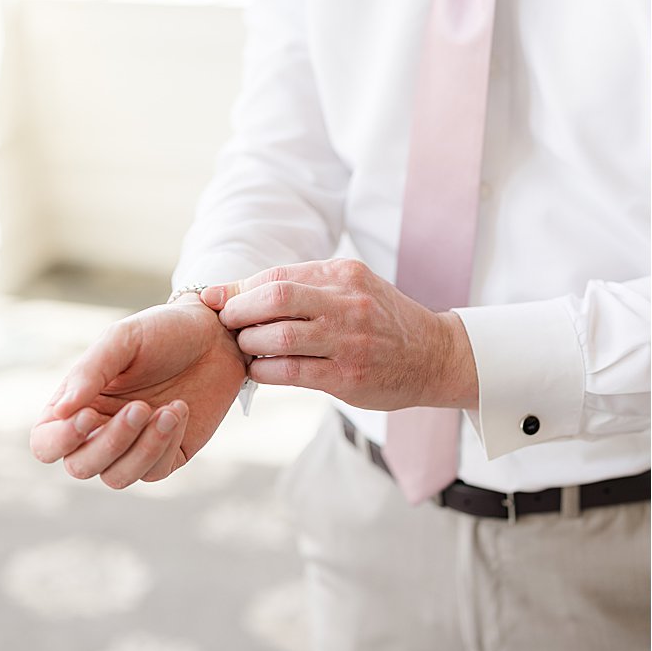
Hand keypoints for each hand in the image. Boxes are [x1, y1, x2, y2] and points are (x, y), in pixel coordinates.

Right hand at [31, 299, 248, 487]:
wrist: (215, 335)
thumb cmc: (162, 332)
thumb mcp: (123, 340)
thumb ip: (90, 371)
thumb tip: (61, 412)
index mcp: (76, 406)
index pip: (47, 443)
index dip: (62, 439)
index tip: (92, 414)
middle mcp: (99, 432)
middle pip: (81, 466)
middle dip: (110, 443)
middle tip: (140, 406)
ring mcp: (134, 446)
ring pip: (117, 477)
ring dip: (142, 448)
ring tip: (168, 409)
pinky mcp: (169, 454)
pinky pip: (155, 471)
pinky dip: (166, 444)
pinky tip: (179, 410)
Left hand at [206, 258, 477, 410]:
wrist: (434, 356)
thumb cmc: (383, 322)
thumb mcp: (353, 289)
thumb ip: (305, 286)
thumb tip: (237, 291)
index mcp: (345, 274)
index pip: (278, 275)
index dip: (239, 288)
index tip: (217, 300)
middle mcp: (348, 303)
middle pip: (275, 298)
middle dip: (238, 311)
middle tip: (227, 324)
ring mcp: (350, 341)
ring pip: (279, 337)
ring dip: (249, 344)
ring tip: (245, 348)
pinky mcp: (349, 376)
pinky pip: (292, 372)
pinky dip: (265, 371)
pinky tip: (260, 370)